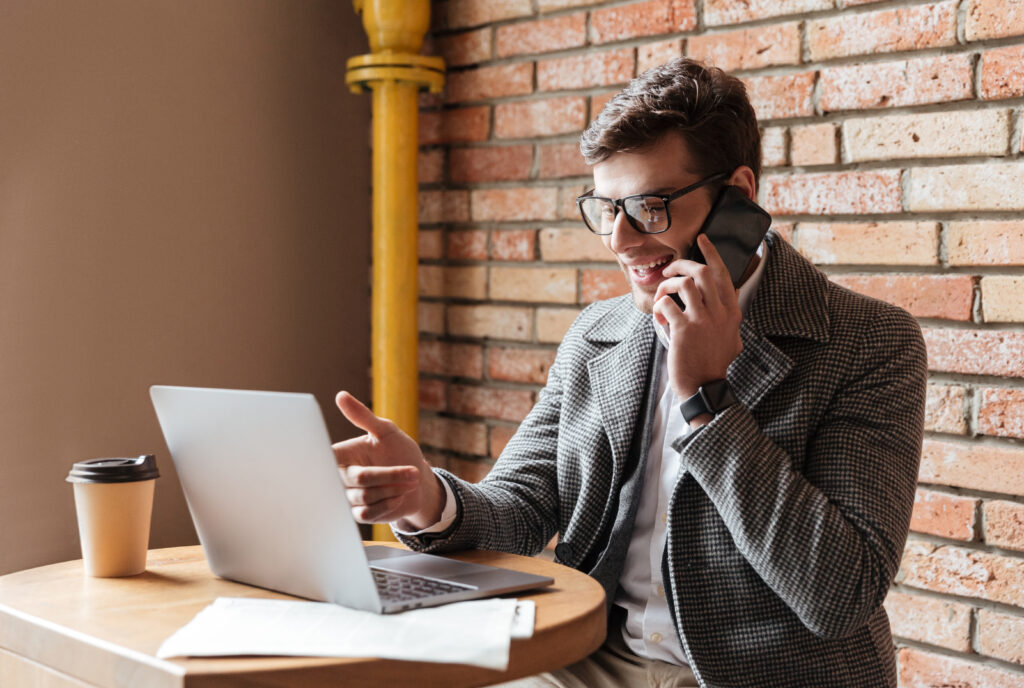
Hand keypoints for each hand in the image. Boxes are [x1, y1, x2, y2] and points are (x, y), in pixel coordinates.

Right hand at [332, 392, 444, 530]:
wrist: (417, 481)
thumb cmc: (399, 451)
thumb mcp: (385, 430)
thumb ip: (363, 416)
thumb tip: (341, 396)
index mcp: (342, 454)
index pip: (326, 457)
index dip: (325, 462)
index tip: (333, 462)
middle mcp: (340, 476)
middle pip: (361, 478)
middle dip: (391, 475)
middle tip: (413, 472)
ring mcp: (348, 497)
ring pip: (366, 496)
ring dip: (394, 489)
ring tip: (409, 481)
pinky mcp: (359, 514)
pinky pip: (368, 514)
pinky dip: (389, 504)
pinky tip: (398, 496)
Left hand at [653, 234, 742, 401]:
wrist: (705, 387)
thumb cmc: (714, 365)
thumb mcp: (732, 340)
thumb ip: (728, 322)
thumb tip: (725, 310)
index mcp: (731, 312)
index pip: (723, 274)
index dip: (711, 253)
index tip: (701, 239)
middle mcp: (719, 312)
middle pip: (701, 271)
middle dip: (681, 264)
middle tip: (669, 269)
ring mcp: (702, 320)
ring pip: (684, 283)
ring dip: (667, 285)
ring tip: (661, 297)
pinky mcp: (684, 330)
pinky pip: (667, 304)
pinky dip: (659, 307)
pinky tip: (659, 320)